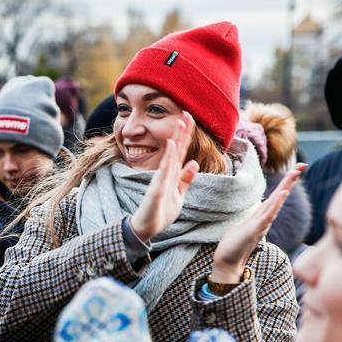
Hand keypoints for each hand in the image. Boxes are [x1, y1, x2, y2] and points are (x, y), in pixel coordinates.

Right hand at [131, 113, 199, 242]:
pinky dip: (167, 164)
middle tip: (186, 112)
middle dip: (181, 132)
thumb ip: (185, 178)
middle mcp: (165, 174)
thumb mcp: (178, 193)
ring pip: (169, 159)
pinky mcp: (157, 193)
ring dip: (175, 143)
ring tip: (179, 126)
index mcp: (172, 174)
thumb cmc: (161, 211)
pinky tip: (170, 154)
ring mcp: (160, 182)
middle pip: (176, 150)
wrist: (146, 228)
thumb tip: (194, 162)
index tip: (190, 117)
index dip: (186, 135)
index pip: (181, 151)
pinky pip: (163, 177)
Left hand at [211, 163, 305, 282]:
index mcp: (262, 216)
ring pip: (276, 204)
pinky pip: (267, 216)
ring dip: (284, 189)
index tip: (296, 169)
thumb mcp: (246, 226)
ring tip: (294, 174)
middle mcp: (265, 219)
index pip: (276, 196)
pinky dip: (275, 206)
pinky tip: (281, 195)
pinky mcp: (255, 231)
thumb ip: (256, 218)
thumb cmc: (235, 245)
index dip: (286, 183)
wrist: (228, 262)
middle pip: (279, 196)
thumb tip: (262, 211)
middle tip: (302, 165)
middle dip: (290, 180)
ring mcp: (261, 225)